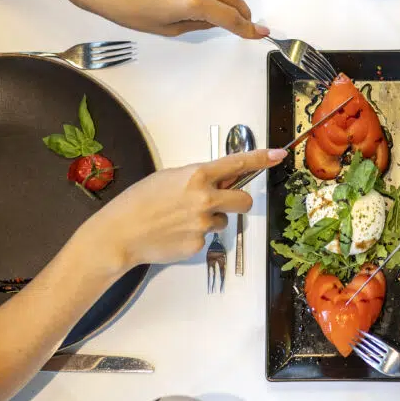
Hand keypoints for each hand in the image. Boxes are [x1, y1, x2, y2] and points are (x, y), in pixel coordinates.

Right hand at [73, 148, 285, 269]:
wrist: (120, 233)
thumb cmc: (138, 201)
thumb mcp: (168, 177)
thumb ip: (197, 178)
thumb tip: (219, 180)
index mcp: (197, 176)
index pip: (238, 164)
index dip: (262, 159)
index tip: (279, 155)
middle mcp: (205, 199)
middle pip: (244, 201)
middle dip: (237, 201)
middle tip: (222, 202)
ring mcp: (204, 224)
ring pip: (222, 220)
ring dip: (210, 219)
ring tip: (180, 219)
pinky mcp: (198, 245)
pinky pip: (206, 237)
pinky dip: (195, 234)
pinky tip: (174, 233)